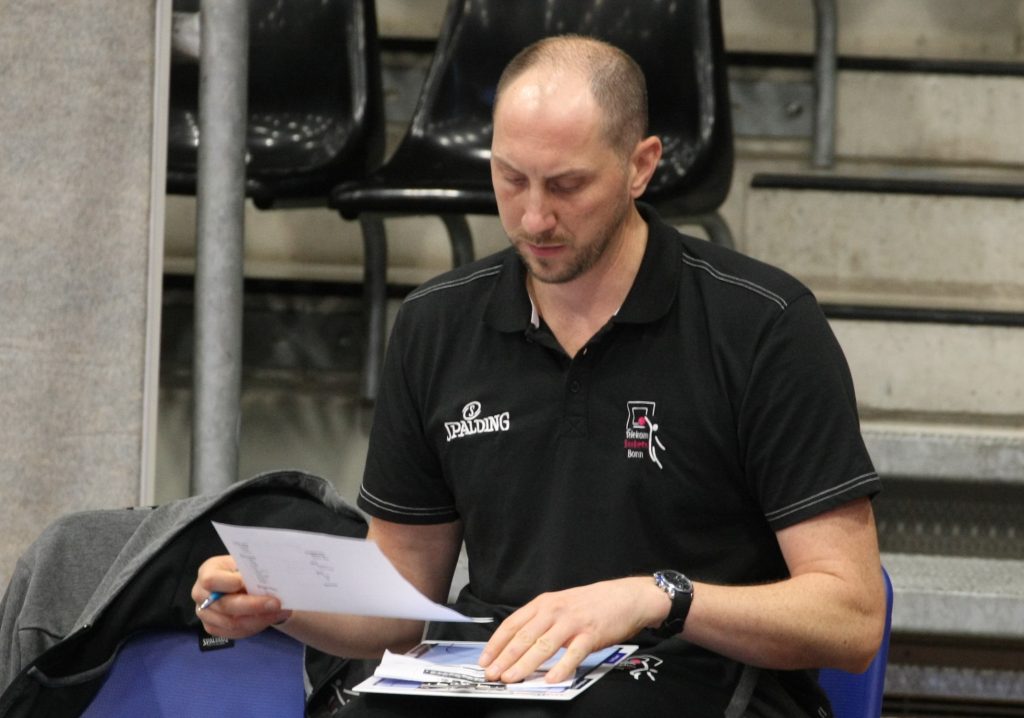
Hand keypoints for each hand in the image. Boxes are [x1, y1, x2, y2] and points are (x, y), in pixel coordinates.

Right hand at [191, 555, 291, 638]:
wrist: (241, 582)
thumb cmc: (244, 568)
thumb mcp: (246, 563)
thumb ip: (250, 570)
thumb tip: (265, 581)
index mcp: (207, 571)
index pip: (211, 580)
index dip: (230, 583)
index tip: (251, 583)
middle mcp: (201, 594)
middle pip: (225, 605)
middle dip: (254, 605)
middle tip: (277, 603)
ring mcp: (205, 614)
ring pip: (233, 623)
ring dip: (260, 619)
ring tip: (281, 611)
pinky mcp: (214, 628)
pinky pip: (236, 632)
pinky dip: (256, 626)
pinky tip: (272, 617)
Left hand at [478, 576, 668, 683]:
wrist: (626, 597)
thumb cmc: (592, 604)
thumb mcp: (560, 605)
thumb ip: (541, 622)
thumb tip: (517, 647)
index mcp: (544, 603)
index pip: (513, 624)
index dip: (496, 643)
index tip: (484, 660)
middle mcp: (554, 610)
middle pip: (523, 637)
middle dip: (505, 657)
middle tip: (492, 674)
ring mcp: (572, 622)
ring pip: (543, 646)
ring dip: (524, 664)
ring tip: (511, 679)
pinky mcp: (590, 634)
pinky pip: (572, 654)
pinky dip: (560, 668)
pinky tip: (550, 679)